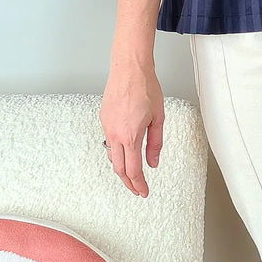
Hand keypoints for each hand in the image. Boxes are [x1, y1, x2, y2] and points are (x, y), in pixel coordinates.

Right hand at [99, 65, 164, 196]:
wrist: (129, 70)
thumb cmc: (146, 89)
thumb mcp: (158, 118)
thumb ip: (155, 143)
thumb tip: (153, 162)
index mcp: (131, 136)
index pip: (133, 169)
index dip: (139, 184)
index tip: (143, 192)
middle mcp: (116, 134)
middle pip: (119, 169)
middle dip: (129, 182)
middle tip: (138, 189)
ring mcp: (107, 127)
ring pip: (112, 157)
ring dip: (121, 169)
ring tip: (132, 174)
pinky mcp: (104, 120)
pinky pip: (109, 142)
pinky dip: (117, 153)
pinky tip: (125, 152)